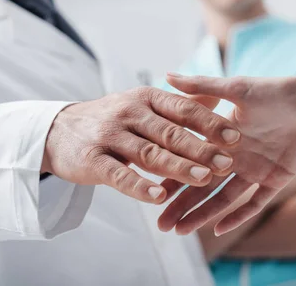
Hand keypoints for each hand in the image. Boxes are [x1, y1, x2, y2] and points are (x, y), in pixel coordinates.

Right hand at [41, 87, 240, 203]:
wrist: (58, 130)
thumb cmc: (112, 118)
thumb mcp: (142, 103)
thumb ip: (178, 104)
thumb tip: (217, 100)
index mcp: (146, 98)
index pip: (183, 109)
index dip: (211, 124)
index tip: (236, 137)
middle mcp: (129, 113)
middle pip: (170, 132)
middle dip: (202, 148)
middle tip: (228, 162)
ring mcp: (109, 136)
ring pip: (149, 154)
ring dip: (178, 167)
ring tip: (204, 179)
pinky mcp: (92, 161)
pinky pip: (119, 175)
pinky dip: (139, 186)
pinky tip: (159, 197)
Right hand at [157, 61, 295, 234]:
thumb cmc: (276, 91)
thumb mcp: (235, 88)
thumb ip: (201, 87)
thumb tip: (166, 76)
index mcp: (221, 136)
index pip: (189, 160)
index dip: (169, 176)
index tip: (150, 190)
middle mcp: (233, 155)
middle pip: (201, 185)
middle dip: (180, 204)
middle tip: (159, 224)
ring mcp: (254, 169)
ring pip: (222, 198)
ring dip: (202, 214)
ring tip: (179, 231)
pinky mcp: (275, 180)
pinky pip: (253, 203)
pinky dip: (238, 216)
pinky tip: (218, 230)